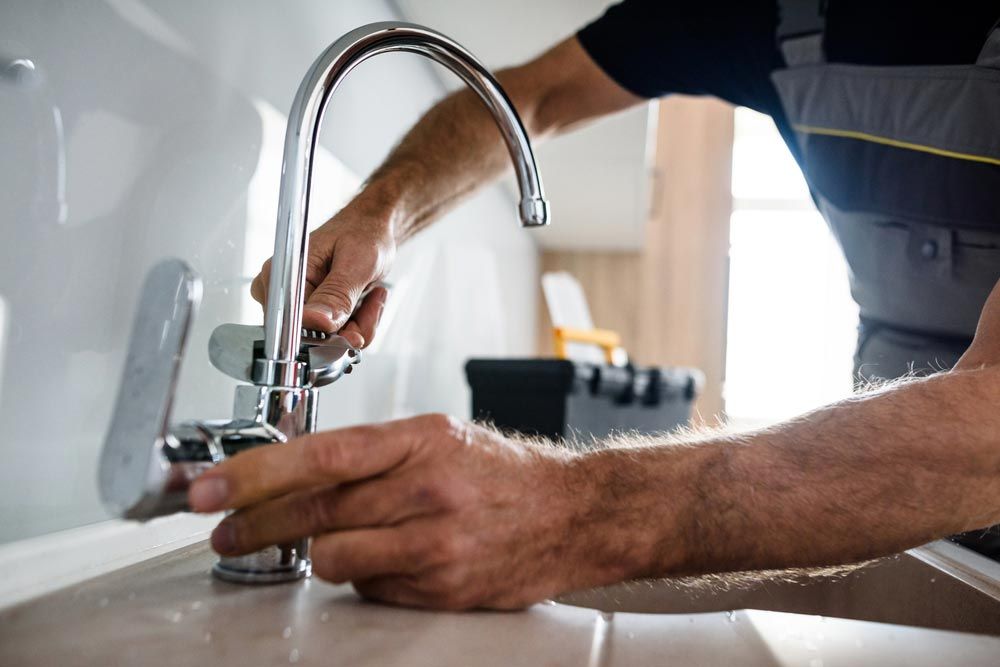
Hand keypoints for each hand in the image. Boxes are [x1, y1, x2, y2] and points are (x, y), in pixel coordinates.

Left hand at [187, 415, 626, 609]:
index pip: (321, 457)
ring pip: (336, 558)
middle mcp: (427, 490)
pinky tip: (386, 559)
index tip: (210, 489)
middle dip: (256, 524)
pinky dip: (364, 577)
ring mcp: (436, 544)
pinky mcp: (444, 588)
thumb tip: (298, 475)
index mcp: (421, 440)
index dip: (255, 474)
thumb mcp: (439, 436)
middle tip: (226, 532)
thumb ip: (373, 454)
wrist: (573, 512)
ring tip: (329, 542)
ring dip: (318, 552)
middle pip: (316, 511)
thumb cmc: (503, 471)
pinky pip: (372, 590)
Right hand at [250, 207, 394, 346]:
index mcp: (283, 274)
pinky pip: (338, 336)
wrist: (372, 227)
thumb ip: (337, 295)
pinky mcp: (315, 313)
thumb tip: (316, 322)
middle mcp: (284, 293)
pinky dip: (360, 323)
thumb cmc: (363, 232)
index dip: (327, 334)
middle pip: (314, 338)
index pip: (293, 326)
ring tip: (373, 294)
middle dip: (351, 328)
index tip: (355, 331)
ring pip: (331, 341)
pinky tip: (368, 299)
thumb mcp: (355, 262)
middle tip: (373, 300)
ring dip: (360, 324)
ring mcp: (299, 305)